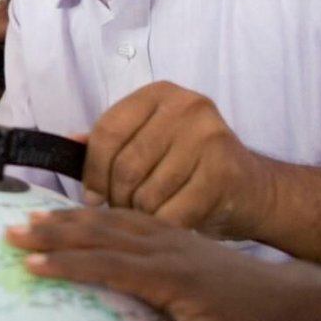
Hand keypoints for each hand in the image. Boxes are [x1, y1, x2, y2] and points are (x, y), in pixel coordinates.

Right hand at [4, 207, 320, 320]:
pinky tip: (84, 212)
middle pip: (98, 234)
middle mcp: (162, 247)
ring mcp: (168, 236)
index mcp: (166, 274)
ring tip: (34, 216)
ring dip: (69, 218)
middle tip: (12, 229)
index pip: (104, 265)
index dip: (64, 264)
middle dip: (53, 232)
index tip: (28, 263)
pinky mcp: (176, 233)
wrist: (291, 295)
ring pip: (110, 220)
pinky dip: (99, 211)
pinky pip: (129, 215)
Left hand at [83, 81, 275, 238]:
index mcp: (160, 93)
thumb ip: (111, 141)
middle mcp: (187, 107)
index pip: (107, 131)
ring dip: (140, 215)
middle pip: (125, 165)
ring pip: (146, 193)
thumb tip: (66, 143)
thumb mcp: (151, 141)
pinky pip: (171, 213)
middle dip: (116, 198)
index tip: (91, 196)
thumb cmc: (191, 167)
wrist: (255, 190)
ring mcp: (209, 137)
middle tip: (122, 211)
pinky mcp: (224, 173)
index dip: (92, 170)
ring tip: (149, 215)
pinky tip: (170, 225)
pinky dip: (164, 227)